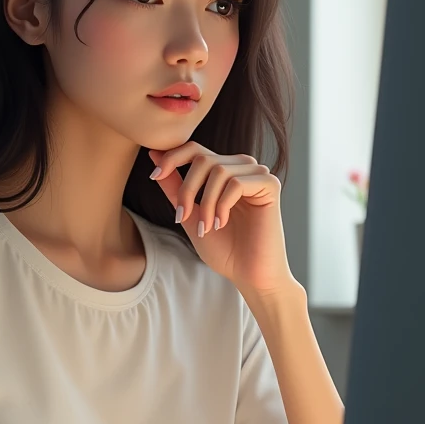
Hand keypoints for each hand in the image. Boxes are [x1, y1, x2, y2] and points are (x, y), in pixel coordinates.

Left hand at [147, 141, 298, 298]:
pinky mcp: (270, 185)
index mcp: (224, 169)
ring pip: (218, 170)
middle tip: (181, 216)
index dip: (172, 157)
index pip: (195, 149)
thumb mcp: (189, 214)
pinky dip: (223, 205)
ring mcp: (257, 173)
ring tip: (205, 227)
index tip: (154, 176)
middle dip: (186, 189)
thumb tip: (154, 155)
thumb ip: (174, 186)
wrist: (249, 274)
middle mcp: (242, 166)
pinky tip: (222, 224)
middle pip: (203, 158)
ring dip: (205, 203)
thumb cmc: (223, 248)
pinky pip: (237, 183)